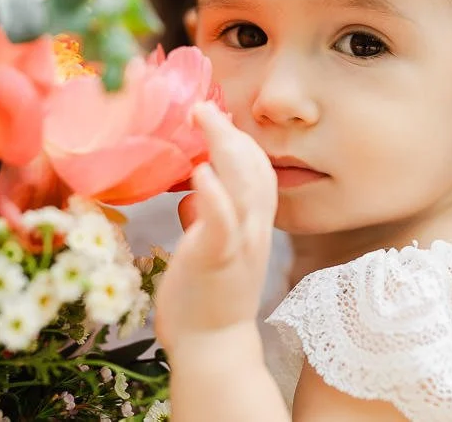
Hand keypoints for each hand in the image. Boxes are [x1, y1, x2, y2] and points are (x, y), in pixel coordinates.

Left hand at [154, 101, 277, 353]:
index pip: (257, 170)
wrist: (212, 347)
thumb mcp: (211, 247)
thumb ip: (209, 218)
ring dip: (225, 147)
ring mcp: (241, 245)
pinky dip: (215, 195)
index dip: (240, 140)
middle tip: (204, 105)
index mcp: (253, 225)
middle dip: (233, 132)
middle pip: (257, 168)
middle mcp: (255, 230)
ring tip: (204, 118)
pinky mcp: (219, 261)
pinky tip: (201, 172)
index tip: (216, 115)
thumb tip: (194, 193)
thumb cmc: (206, 298)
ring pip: (247, 186)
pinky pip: (224, 223)